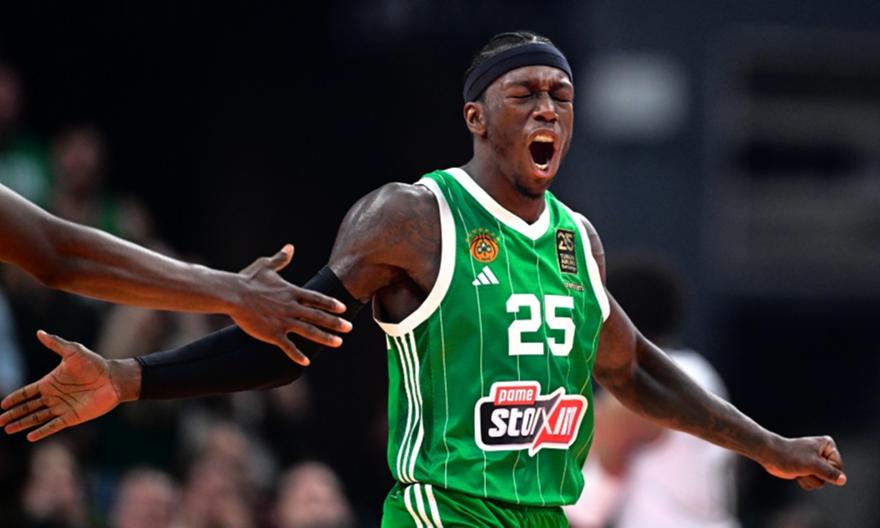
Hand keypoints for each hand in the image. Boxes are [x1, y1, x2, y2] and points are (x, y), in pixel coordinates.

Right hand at [0, 331, 124, 441]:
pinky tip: (30, 436)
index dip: (15, 398)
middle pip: (29, 407)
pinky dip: (42, 431)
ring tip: (8, 430)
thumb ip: (56, 344)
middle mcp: (54, 397)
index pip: (27, 392)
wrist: (113, 378)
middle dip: (14, 414)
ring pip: (37, 417)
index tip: (2, 405)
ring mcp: (62, 407)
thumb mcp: (73, 351)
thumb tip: (39, 332)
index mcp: (50, 382)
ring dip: (23, 423)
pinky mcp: (72, 416)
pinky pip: (54, 425)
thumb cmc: (94, 364)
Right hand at [233, 244, 352, 365]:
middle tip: (349, 327)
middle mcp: (291, 307)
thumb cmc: (247, 279)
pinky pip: (288, 346)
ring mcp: (283, 321)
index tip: (343, 308)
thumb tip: (290, 247)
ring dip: (325, 337)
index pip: (316, 298)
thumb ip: (280, 259)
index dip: (331, 303)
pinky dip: (297, 355)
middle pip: (318, 315)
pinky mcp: (272, 333)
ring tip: (339, 343)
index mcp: (291, 292)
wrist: (232, 294)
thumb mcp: (265, 266)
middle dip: (335, 322)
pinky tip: (306, 362)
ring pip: (309, 331)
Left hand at [761, 435, 846, 489]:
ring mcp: (816, 462)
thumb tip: (843, 480)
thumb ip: (829, 473)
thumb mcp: (813, 464)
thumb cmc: (790, 456)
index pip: (838, 467)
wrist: (771, 455)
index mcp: (828, 445)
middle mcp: (824, 453)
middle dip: (816, 475)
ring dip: (809, 479)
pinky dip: (805, 482)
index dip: (825, 469)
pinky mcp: (808, 470)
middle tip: (804, 466)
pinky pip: (814, 483)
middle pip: (831, 476)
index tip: (811, 461)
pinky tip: (797, 474)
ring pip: (822, 481)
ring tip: (800, 469)